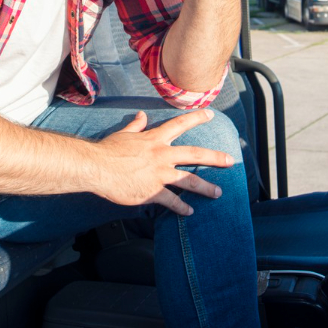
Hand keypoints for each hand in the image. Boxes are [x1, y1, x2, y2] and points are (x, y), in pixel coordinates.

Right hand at [88, 110, 234, 215]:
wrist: (96, 167)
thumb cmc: (107, 150)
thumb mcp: (124, 134)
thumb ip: (136, 125)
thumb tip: (142, 116)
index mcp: (155, 139)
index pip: (180, 124)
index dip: (196, 118)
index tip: (210, 114)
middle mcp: (161, 155)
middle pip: (195, 154)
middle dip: (215, 158)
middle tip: (231, 161)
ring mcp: (158, 174)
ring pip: (189, 180)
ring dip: (206, 187)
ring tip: (218, 193)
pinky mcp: (152, 192)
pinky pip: (172, 201)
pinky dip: (182, 207)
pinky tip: (190, 212)